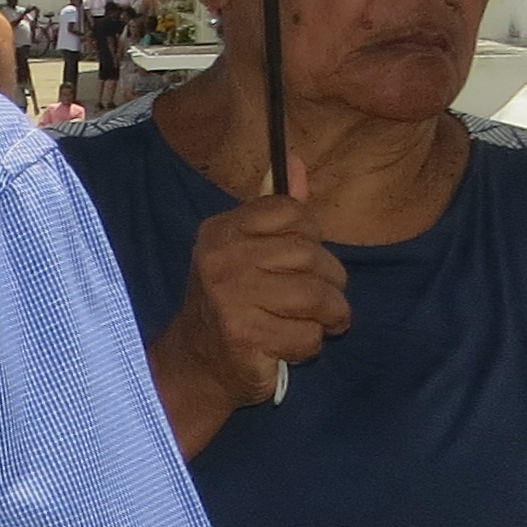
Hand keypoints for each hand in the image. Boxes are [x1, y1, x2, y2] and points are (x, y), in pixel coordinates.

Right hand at [148, 185, 347, 433]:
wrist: (197, 364)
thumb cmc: (232, 302)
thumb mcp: (246, 250)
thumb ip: (273, 211)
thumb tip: (297, 162)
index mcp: (222, 230)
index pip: (293, 212)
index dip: (310, 237)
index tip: (301, 260)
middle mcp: (221, 259)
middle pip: (312, 255)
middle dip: (329, 283)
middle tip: (318, 301)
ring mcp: (230, 298)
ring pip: (317, 296)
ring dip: (328, 316)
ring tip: (318, 323)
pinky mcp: (245, 336)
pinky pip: (308, 335)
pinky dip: (309, 345)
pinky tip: (289, 345)